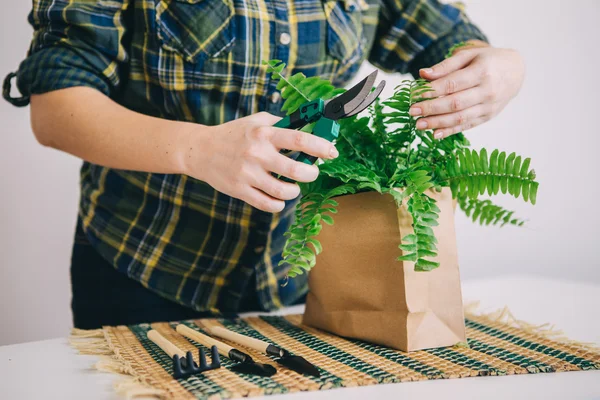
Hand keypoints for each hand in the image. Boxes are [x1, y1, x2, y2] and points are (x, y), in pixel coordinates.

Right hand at [185, 112, 337, 212]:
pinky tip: (279, 198)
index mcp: (264, 133)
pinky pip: (267, 204)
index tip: (332, 153)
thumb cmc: (234, 134)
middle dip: (311, 174)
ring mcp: (248, 174)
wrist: (201, 150)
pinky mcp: (240, 190)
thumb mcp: (256, 121)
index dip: (321, 147)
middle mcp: (257, 153)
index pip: (299, 140)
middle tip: (312, 173)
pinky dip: (279, 204)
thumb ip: (281, 124)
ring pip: (283, 192)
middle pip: (296, 170)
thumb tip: (310, 129)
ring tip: (294, 187)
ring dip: (295, 191)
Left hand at [410, 44, 524, 138]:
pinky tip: (434, 134)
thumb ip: (446, 65)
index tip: (414, 95)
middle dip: (431, 109)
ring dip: (437, 123)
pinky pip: (466, 126)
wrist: (515, 72)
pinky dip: (450, 131)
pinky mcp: (487, 117)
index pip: (453, 84)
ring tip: (418, 125)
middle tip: (412, 112)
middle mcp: (488, 91)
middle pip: (455, 103)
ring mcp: (489, 106)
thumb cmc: (487, 60)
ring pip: (460, 118)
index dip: (432, 91)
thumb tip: (422, 74)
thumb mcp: (469, 55)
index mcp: (482, 72)